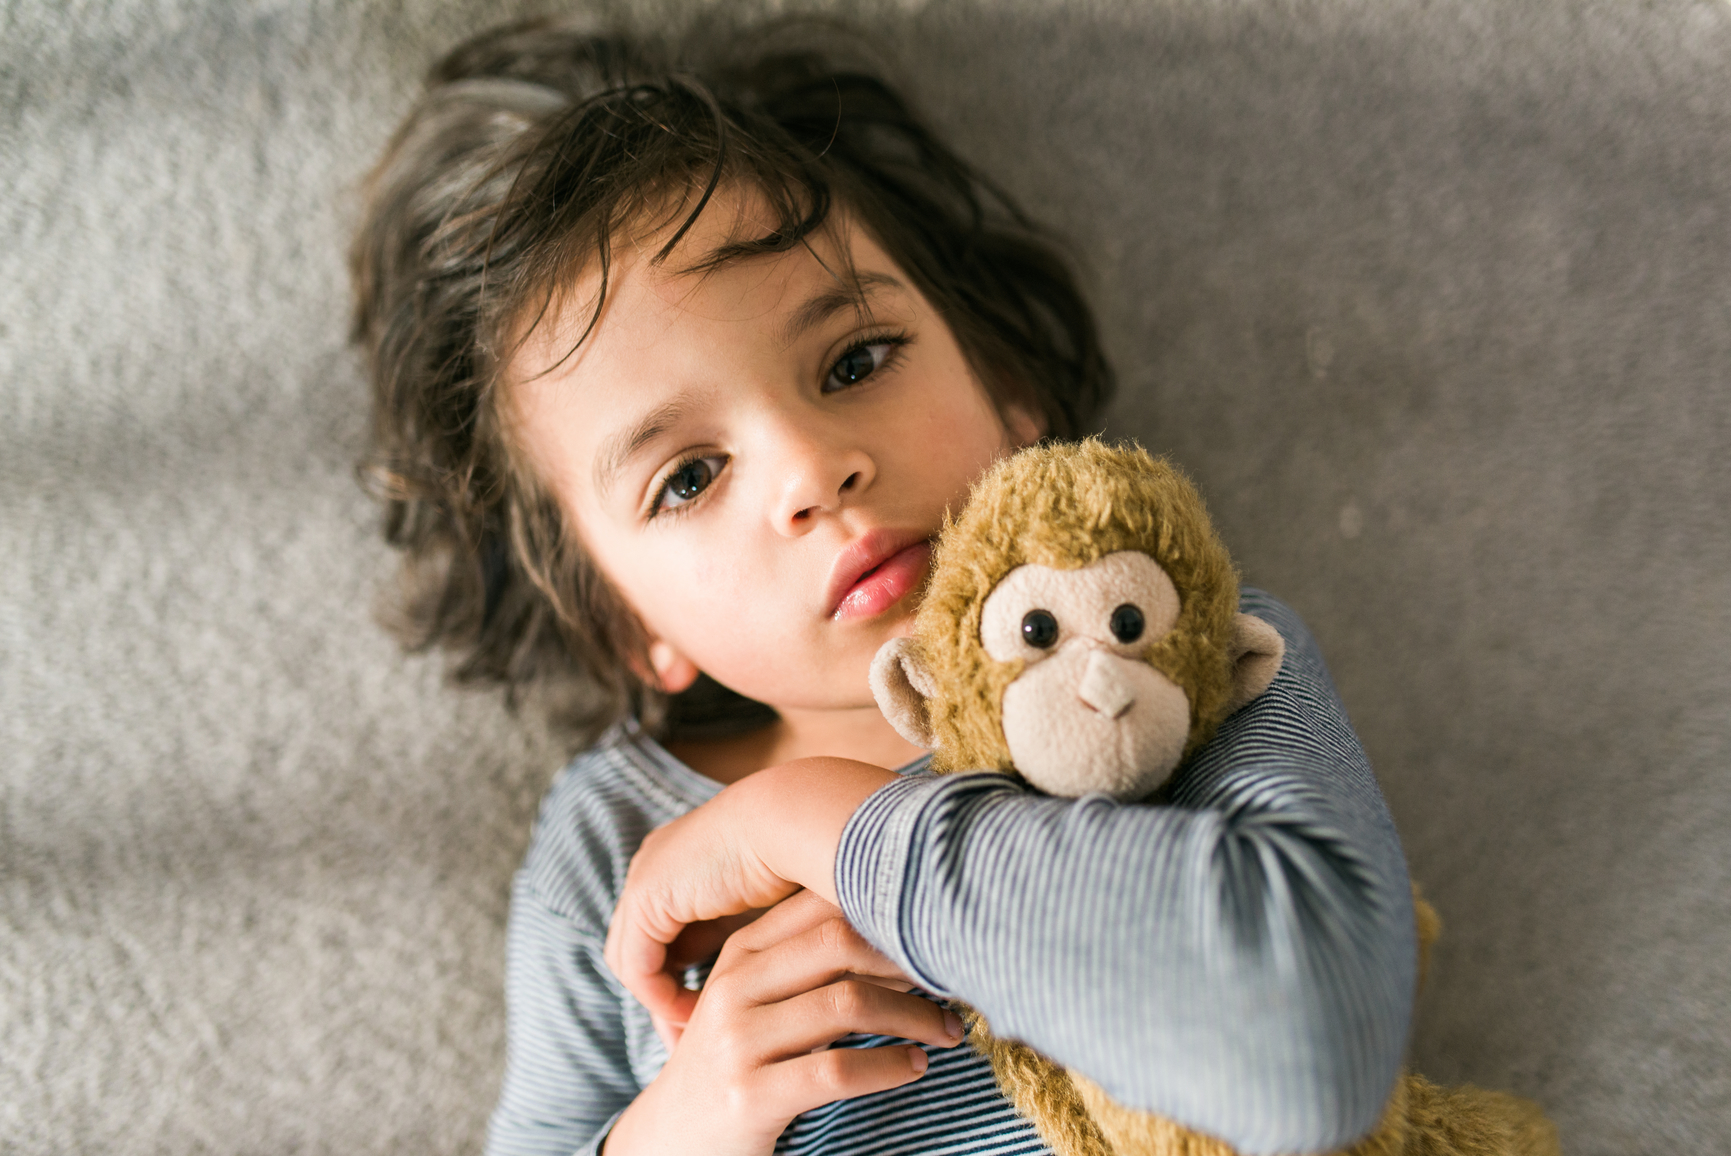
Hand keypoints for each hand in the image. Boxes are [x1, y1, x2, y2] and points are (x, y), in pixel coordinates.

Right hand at [602, 890, 963, 1155]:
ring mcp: (738, 1041)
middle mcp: (733, 987)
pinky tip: (914, 1067)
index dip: (883, 913)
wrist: (672, 1137)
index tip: (929, 933)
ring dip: (913, 1017)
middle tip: (949, 982)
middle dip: (906, 961)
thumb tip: (895, 929)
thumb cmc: (732, 1060)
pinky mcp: (750, 1095)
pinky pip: (838, 1070)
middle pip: (839, 944)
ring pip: (847, 1005)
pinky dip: (890, 1066)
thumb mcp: (752, 1000)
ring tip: (944, 1031)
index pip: (821, 907)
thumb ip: (803, 962)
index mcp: (740, 954)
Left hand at [605, 757, 898, 1027]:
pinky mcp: (645, 900)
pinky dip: (661, 999)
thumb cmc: (811, 852)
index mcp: (686, 858)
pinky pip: (637, 967)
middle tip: (692, 1045)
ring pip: (635, 962)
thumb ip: (770, 931)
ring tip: (698, 1038)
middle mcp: (657, 865)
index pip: (671, 931)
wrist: (799, 817)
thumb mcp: (783, 900)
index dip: (689, 976)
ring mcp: (645, 880)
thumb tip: (794, 974)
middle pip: (646, 948)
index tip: (715, 1020)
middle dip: (667, 998)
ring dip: (664, 1005)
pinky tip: (694, 1019)